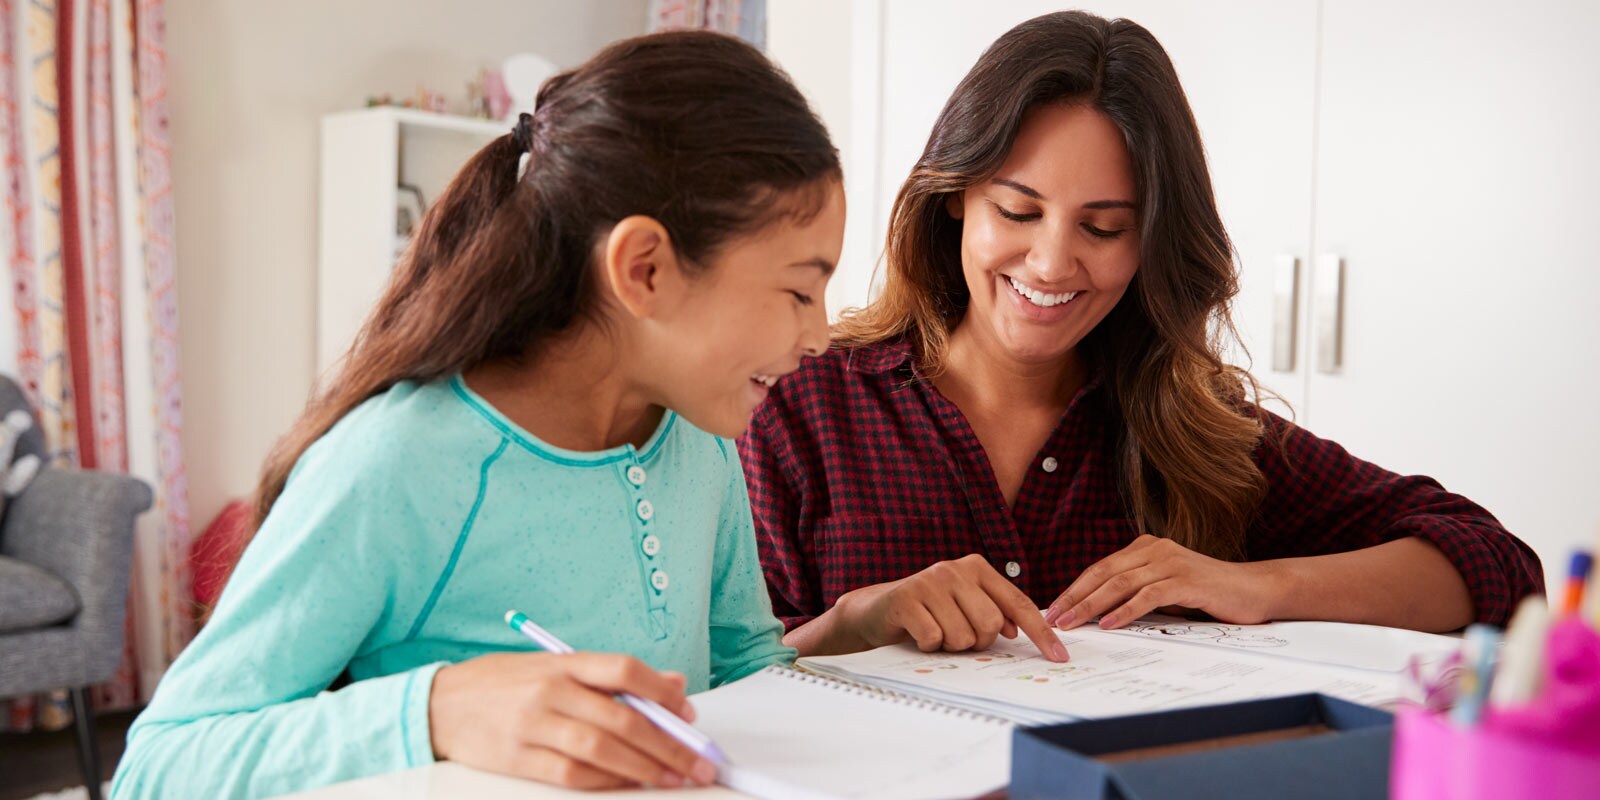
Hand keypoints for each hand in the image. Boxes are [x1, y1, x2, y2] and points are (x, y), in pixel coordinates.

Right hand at [428, 652, 717, 789]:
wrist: (437, 705)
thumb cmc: (502, 684)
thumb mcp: (553, 666)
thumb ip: (609, 676)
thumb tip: (670, 684)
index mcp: (562, 662)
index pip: (624, 670)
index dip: (663, 693)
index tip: (689, 715)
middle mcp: (550, 690)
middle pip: (622, 719)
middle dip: (668, 744)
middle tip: (696, 762)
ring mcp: (532, 725)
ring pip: (601, 750)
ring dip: (644, 768)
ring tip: (672, 778)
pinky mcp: (517, 759)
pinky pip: (571, 775)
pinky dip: (605, 782)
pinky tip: (628, 785)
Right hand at [837, 554, 1068, 660]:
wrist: (876, 609)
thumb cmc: (928, 611)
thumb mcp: (963, 605)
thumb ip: (993, 611)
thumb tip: (1015, 630)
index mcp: (977, 567)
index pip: (1019, 603)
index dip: (1041, 633)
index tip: (1059, 657)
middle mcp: (955, 568)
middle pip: (991, 625)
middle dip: (976, 642)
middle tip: (956, 636)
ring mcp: (930, 581)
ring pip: (962, 636)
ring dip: (949, 646)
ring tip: (935, 631)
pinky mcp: (906, 598)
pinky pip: (933, 639)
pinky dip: (927, 647)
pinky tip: (916, 633)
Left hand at [1044, 535, 1278, 629]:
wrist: (1253, 590)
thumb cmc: (1206, 593)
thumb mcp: (1164, 588)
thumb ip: (1136, 592)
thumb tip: (1097, 612)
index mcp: (1145, 548)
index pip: (1100, 568)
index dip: (1074, 589)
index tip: (1054, 609)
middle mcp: (1154, 549)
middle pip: (1104, 573)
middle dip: (1075, 597)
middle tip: (1054, 618)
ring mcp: (1170, 562)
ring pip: (1120, 583)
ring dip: (1092, 605)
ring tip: (1073, 623)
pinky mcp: (1186, 580)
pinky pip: (1148, 595)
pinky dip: (1125, 610)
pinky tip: (1109, 623)